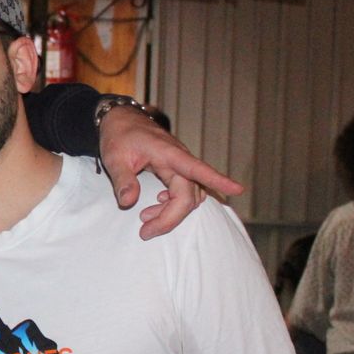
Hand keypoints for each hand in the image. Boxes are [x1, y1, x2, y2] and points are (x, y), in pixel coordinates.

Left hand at [97, 106, 243, 239]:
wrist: (121, 120)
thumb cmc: (119, 135)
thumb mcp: (114, 157)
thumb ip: (122, 180)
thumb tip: (128, 202)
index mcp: (168, 153)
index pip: (197, 169)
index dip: (218, 181)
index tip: (238, 190)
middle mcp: (179, 160)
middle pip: (188, 195)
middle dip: (171, 218)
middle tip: (146, 232)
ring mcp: (179, 165)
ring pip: (188, 196)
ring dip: (172, 212)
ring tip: (146, 218)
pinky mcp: (176, 170)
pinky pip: (184, 191)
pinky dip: (174, 204)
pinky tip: (158, 205)